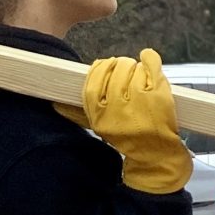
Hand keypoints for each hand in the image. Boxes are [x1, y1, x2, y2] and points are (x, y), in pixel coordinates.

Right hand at [68, 50, 192, 194]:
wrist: (155, 155)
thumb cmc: (128, 139)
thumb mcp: (100, 128)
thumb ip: (79, 115)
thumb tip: (56, 104)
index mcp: (100, 116)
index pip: (92, 83)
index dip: (99, 69)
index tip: (105, 65)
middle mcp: (117, 108)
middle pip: (114, 71)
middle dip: (119, 65)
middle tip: (125, 67)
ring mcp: (139, 101)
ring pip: (132, 69)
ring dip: (136, 67)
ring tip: (139, 74)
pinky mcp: (158, 96)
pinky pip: (151, 67)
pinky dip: (150, 59)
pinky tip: (148, 59)